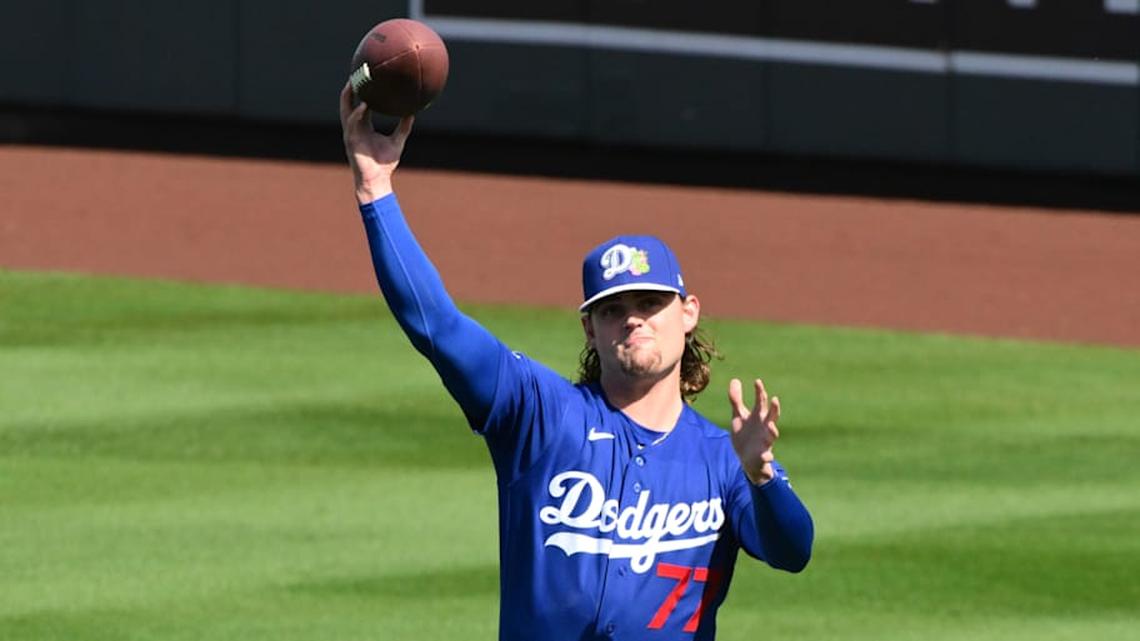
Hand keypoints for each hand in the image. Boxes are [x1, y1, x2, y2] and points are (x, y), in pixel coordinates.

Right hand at [339, 82, 413, 203]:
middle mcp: (355, 126)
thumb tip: (413, 113)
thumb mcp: (398, 140)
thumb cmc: (385, 163)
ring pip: (346, 109)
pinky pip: (353, 124)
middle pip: (348, 102)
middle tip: (357, 70)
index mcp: (364, 125)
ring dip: (348, 95)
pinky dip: (358, 114)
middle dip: (350, 87)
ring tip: (353, 82)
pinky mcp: (351, 141)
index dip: (361, 90)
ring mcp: (351, 133)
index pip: (360, 102)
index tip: (367, 76)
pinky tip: (364, 105)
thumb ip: (404, 126)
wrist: (377, 181)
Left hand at [728, 378, 780, 483]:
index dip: (759, 392)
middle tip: (775, 399)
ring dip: (773, 430)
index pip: (760, 402)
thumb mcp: (739, 416)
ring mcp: (766, 442)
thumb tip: (735, 379)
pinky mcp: (763, 456)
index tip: (757, 381)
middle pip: (772, 416)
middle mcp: (765, 428)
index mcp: (758, 417)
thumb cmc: (745, 435)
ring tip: (771, 425)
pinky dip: (768, 456)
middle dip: (774, 409)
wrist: (747, 459)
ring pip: (773, 435)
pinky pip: (768, 457)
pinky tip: (767, 456)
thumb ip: (736, 400)